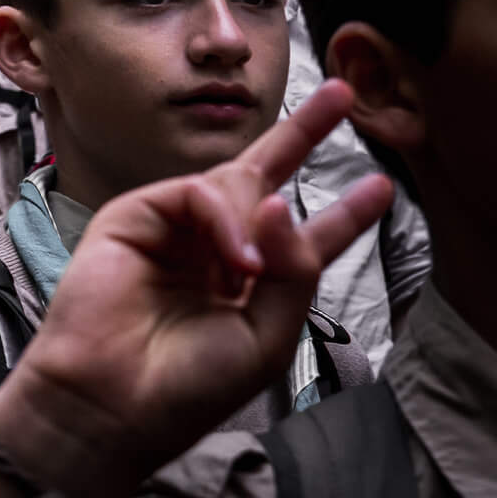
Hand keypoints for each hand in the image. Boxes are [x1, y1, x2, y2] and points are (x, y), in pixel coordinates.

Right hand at [0, 80, 393, 497]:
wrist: (113, 403)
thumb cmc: (188, 386)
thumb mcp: (268, 336)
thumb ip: (293, 269)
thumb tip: (285, 199)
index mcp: (249, 286)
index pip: (303, 237)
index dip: (345, 214)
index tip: (382, 186)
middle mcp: (214, 250)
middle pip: (264, 179)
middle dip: (302, 136)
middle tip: (344, 95)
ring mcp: (173, 230)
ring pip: (235, 185)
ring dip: (258, 214)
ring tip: (249, 267)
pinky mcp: (135, 217)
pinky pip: (195, 193)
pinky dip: (223, 219)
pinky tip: (232, 257)